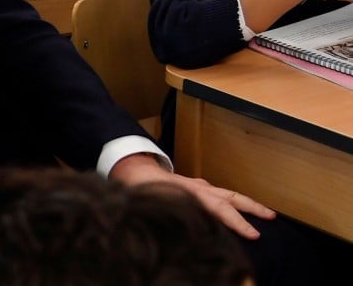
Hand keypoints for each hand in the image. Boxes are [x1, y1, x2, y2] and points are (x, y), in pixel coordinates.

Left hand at [110, 154, 273, 239]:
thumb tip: (183, 235)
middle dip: (252, 208)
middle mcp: (200, 188)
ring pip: (228, 194)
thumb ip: (172, 214)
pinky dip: (232, 201)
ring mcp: (199, 186)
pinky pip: (219, 194)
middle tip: (271, 217)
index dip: (238, 222)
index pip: (221, 208)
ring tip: (267, 213)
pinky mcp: (197, 187)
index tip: (254, 234)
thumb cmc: (144, 189)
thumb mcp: (157, 202)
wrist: (135, 171)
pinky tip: (239, 210)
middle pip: (231, 197)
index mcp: (192, 192)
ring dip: (247, 204)